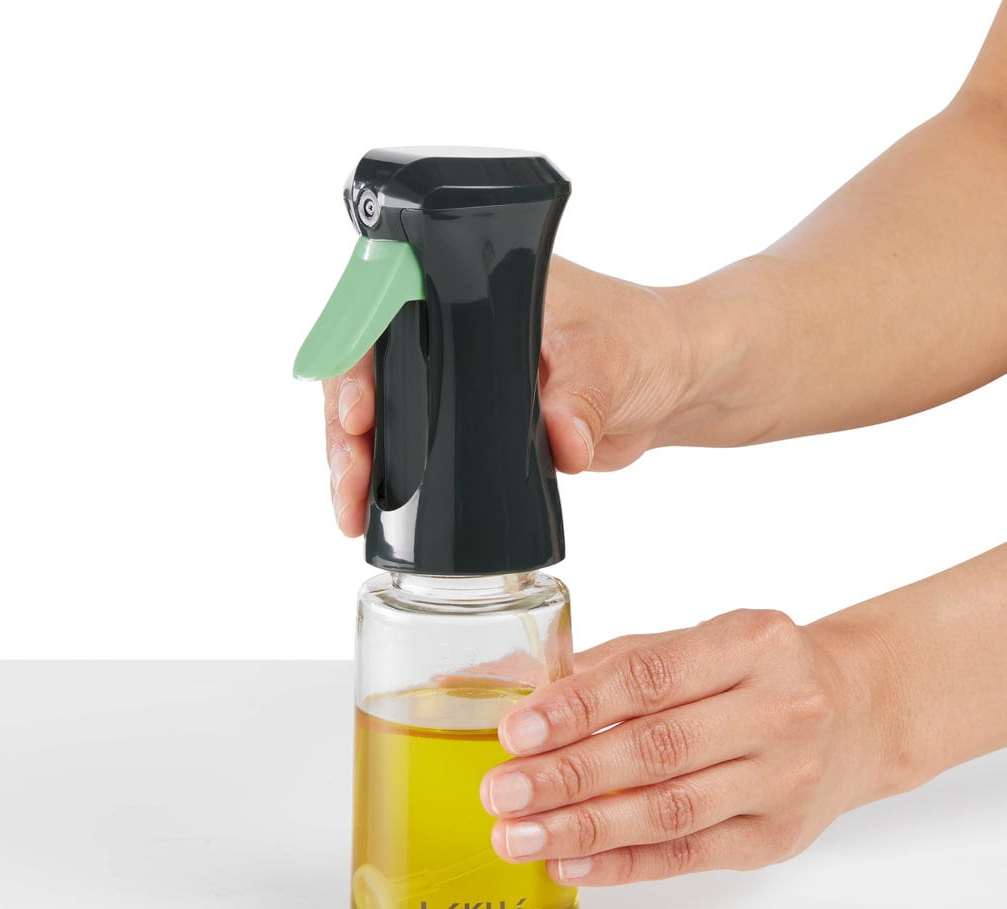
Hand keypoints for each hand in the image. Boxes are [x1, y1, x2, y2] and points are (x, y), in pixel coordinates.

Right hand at [321, 257, 698, 535]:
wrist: (675, 384)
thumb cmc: (648, 343)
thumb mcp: (616, 362)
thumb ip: (586, 399)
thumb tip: (562, 441)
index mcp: (474, 281)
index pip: (387, 302)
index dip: (357, 351)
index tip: (360, 408)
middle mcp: (454, 323)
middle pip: (371, 364)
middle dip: (346, 423)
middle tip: (349, 475)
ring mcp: (457, 373)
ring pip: (384, 409)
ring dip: (359, 457)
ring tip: (349, 508)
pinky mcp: (470, 419)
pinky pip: (415, 442)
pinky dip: (390, 477)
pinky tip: (370, 514)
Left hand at [479, 609, 892, 884]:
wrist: (858, 712)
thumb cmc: (757, 672)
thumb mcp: (694, 644)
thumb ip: (610, 665)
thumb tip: (514, 689)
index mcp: (751, 643)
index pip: (651, 678)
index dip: (578, 707)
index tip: (517, 730)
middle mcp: (779, 709)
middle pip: (657, 749)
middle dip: (568, 774)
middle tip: (503, 790)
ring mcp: (785, 778)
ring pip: (671, 810)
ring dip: (584, 827)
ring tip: (519, 835)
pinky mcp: (778, 836)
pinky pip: (690, 854)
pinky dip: (624, 863)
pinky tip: (572, 862)